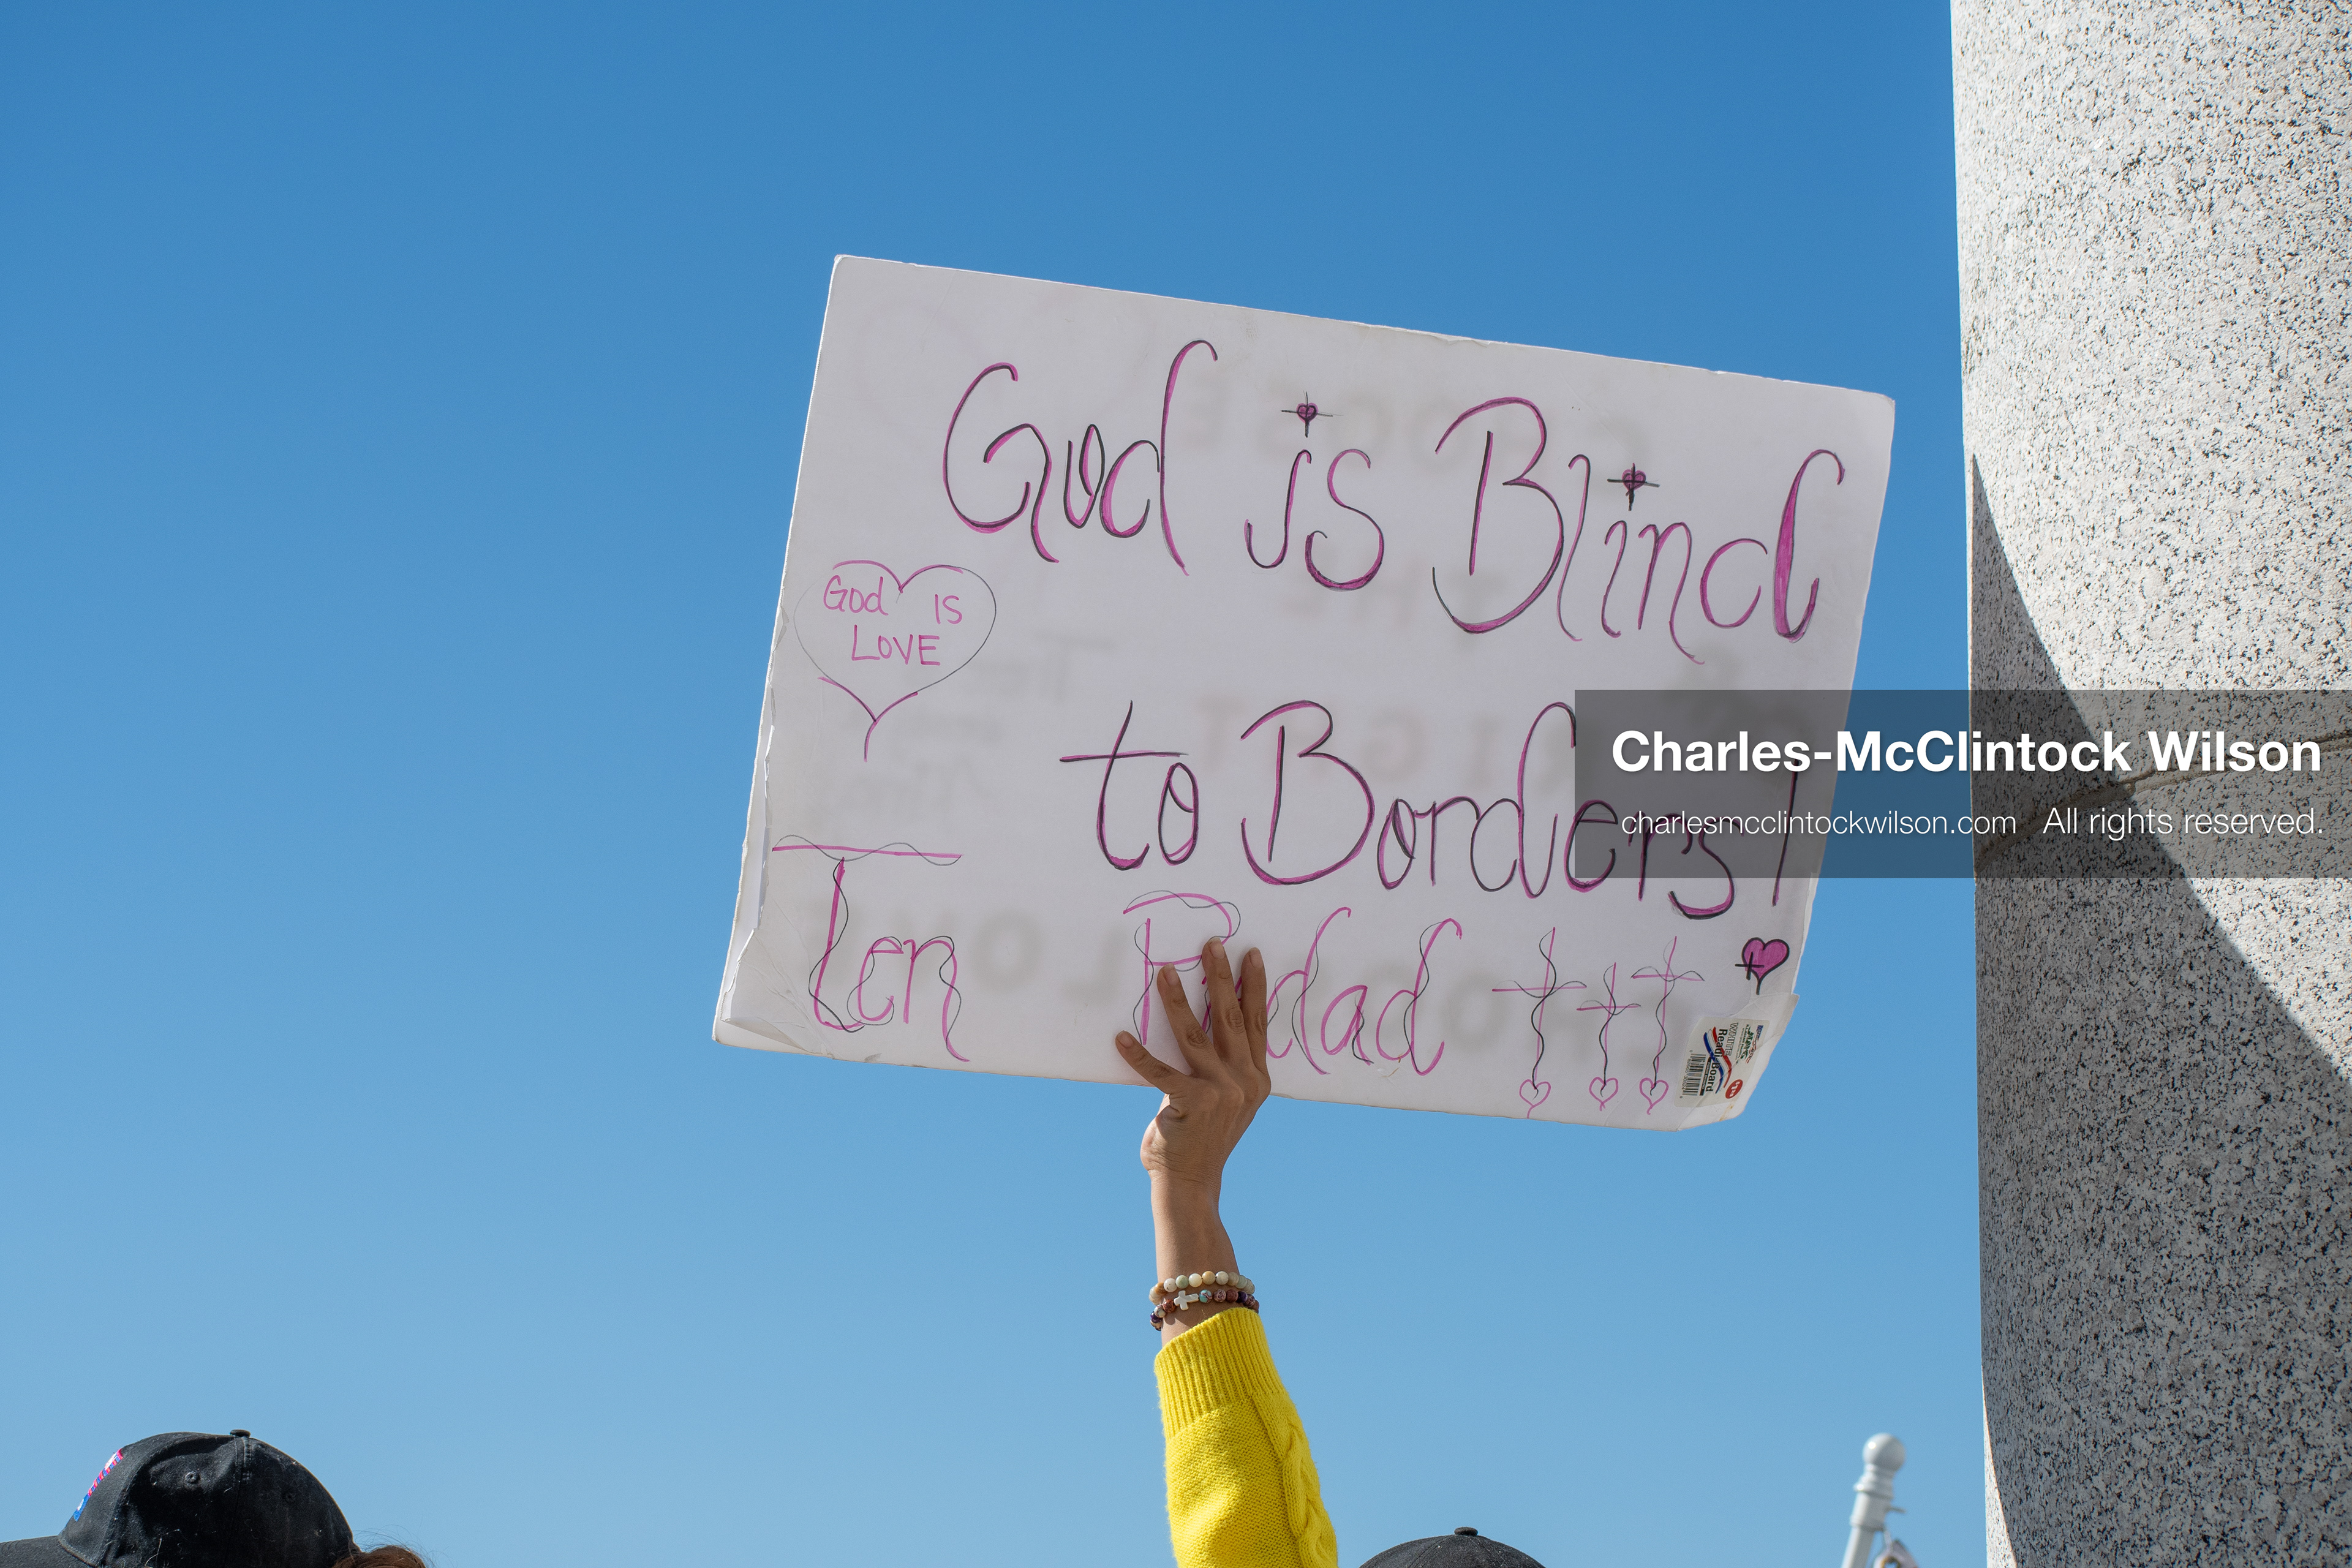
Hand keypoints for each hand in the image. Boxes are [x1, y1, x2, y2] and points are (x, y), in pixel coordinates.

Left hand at [1114, 939, 1269, 1192]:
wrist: (1192, 1181)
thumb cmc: (1203, 1137)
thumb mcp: (1228, 1099)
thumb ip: (1227, 1067)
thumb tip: (1207, 1023)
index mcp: (1257, 1078)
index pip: (1257, 1023)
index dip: (1254, 987)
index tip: (1252, 954)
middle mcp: (1245, 1082)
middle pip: (1230, 1019)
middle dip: (1221, 978)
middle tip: (1212, 944)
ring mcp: (1221, 1093)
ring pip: (1196, 1036)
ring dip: (1179, 1001)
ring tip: (1166, 971)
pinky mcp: (1192, 1104)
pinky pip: (1159, 1072)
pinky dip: (1138, 1055)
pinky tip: (1121, 1037)